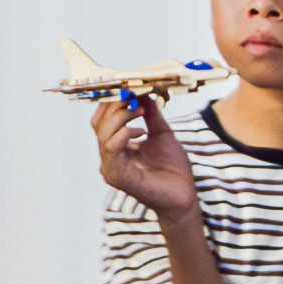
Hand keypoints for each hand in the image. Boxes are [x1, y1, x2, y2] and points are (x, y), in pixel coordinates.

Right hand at [91, 91, 201, 222]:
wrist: (184, 195)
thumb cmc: (173, 169)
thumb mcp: (161, 133)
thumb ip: (151, 114)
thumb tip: (144, 92)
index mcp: (117, 147)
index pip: (103, 120)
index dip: (113, 102)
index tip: (129, 88)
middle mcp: (110, 157)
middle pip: (99, 123)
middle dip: (115, 106)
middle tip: (134, 97)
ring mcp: (111, 167)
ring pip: (103, 134)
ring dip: (121, 117)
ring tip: (140, 112)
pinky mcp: (118, 176)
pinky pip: (111, 148)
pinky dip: (124, 133)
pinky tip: (141, 131)